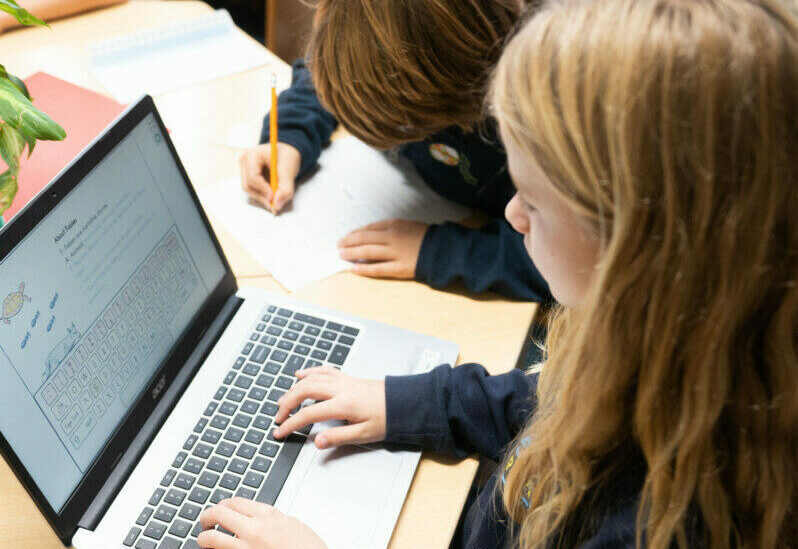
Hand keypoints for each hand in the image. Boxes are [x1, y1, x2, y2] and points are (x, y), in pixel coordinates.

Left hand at [197, 497, 326, 548]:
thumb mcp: (291, 524)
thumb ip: (270, 518)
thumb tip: (253, 516)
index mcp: (267, 515)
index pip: (233, 502)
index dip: (221, 505)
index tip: (218, 509)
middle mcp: (254, 530)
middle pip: (218, 514)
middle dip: (206, 517)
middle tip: (204, 522)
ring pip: (211, 539)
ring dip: (203, 539)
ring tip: (204, 540)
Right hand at [239, 142, 300, 212]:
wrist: (286, 152)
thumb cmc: (286, 156)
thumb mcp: (289, 171)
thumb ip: (285, 189)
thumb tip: (277, 205)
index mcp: (252, 154)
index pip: (252, 177)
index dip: (263, 189)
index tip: (274, 197)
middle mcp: (244, 161)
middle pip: (248, 185)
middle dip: (261, 196)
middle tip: (275, 204)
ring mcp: (244, 169)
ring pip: (249, 189)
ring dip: (262, 196)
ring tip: (275, 197)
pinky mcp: (246, 175)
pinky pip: (252, 189)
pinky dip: (262, 194)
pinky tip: (271, 193)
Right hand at [273, 366, 385, 449]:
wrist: (403, 403)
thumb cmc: (386, 419)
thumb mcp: (364, 435)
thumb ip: (338, 437)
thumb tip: (317, 442)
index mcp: (343, 404)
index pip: (308, 413)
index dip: (291, 423)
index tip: (279, 432)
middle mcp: (340, 389)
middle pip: (304, 390)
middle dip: (287, 403)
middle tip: (277, 416)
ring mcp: (343, 381)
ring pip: (311, 379)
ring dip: (294, 388)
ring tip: (283, 400)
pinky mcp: (347, 378)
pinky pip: (324, 370)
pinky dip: (309, 371)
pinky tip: (300, 374)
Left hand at [337, 219, 428, 278]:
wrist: (443, 250)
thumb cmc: (426, 236)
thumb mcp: (407, 224)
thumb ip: (389, 227)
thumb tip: (369, 233)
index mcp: (394, 225)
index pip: (369, 228)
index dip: (356, 233)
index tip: (348, 237)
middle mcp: (392, 238)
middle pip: (364, 239)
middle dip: (349, 242)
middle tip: (338, 245)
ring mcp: (394, 253)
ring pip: (368, 253)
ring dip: (352, 254)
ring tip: (341, 255)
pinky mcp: (399, 268)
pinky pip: (377, 269)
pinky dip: (364, 269)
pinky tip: (353, 269)